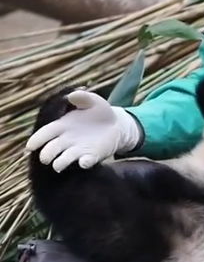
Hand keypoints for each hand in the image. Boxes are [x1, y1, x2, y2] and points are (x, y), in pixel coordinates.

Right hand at [26, 90, 141, 172]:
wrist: (116, 123)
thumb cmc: (98, 111)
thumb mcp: (91, 101)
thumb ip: (82, 97)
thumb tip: (71, 96)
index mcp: (62, 126)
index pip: (44, 133)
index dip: (36, 140)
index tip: (30, 146)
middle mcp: (66, 140)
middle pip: (51, 149)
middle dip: (46, 154)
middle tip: (45, 158)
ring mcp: (78, 149)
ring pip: (64, 160)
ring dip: (60, 163)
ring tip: (58, 166)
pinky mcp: (92, 155)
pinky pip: (86, 162)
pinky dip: (85, 163)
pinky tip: (84, 162)